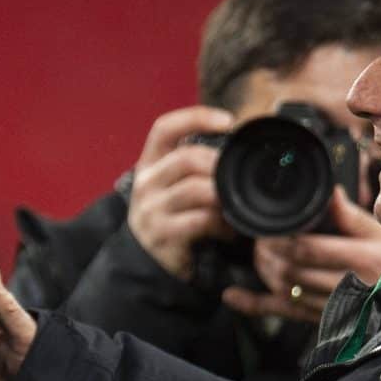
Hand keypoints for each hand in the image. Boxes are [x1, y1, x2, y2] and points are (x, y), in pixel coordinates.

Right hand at [126, 105, 235, 280]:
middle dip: (218, 165)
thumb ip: (194, 167)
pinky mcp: (163, 235)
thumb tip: (236, 146)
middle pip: (186, 158)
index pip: (165, 128)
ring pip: (196, 189)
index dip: (196, 118)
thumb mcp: (171, 186)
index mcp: (149, 163)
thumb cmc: (169, 217)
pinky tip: (228, 231)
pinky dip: (221, 224)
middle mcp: (146, 183)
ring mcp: (152, 210)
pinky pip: (200, 220)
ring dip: (223, 196)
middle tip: (236, 177)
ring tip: (234, 207)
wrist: (144, 262)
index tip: (228, 120)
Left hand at [221, 188, 380, 323]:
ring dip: (263, 270)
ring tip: (258, 253)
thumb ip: (351, 215)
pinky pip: (284, 314)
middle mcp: (346, 286)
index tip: (269, 224)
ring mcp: (332, 308)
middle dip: (268, 251)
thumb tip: (329, 191)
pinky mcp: (322, 322)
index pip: (307, 248)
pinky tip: (233, 297)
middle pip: (290, 269)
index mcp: (361, 259)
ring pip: (285, 290)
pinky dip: (254, 306)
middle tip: (258, 235)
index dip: (280, 237)